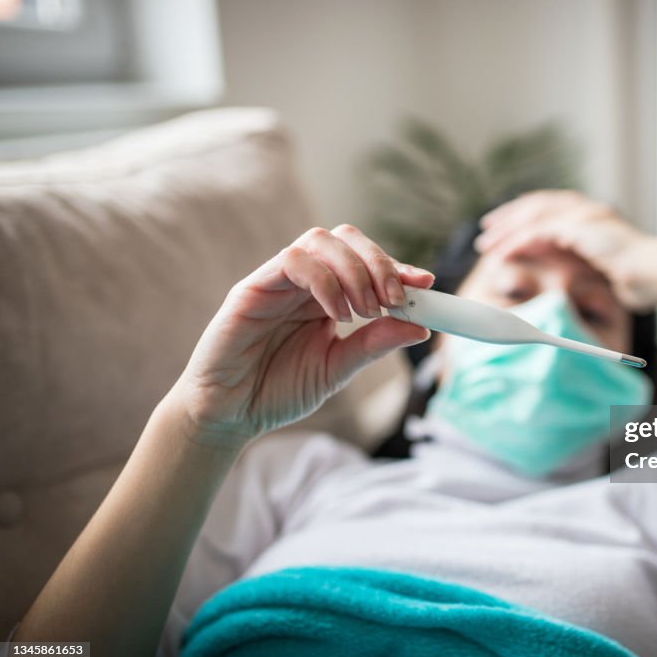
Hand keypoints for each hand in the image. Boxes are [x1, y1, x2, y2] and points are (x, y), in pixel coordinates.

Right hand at [168, 225, 432, 447]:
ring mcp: (277, 280)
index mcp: (326, 296)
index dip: (398, 267)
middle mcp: (304, 281)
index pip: (365, 262)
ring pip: (320, 241)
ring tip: (367, 310)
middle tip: (396, 299)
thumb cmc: (278, 391)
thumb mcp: (338, 368)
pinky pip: (292, 261)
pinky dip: (324, 281)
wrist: (230, 416)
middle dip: (379, 263)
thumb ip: (373, 344)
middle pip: (346, 239)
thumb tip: (421, 327)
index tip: (426, 283)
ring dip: (354, 271)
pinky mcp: (252, 288)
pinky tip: (337, 314)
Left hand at [474, 190, 656, 309]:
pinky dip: (517, 241)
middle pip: (537, 203)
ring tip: (486, 242)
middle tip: (486, 227)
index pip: (551, 206)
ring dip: (507, 228)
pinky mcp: (579, 227)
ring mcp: (584, 214)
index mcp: (593, 214)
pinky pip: (538, 231)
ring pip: (533, 214)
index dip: (525, 213)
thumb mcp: (605, 270)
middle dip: (509, 215)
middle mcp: (587, 208)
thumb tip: (570, 278)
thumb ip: (586, 264)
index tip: (505, 224)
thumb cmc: (641, 280)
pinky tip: (502, 252)